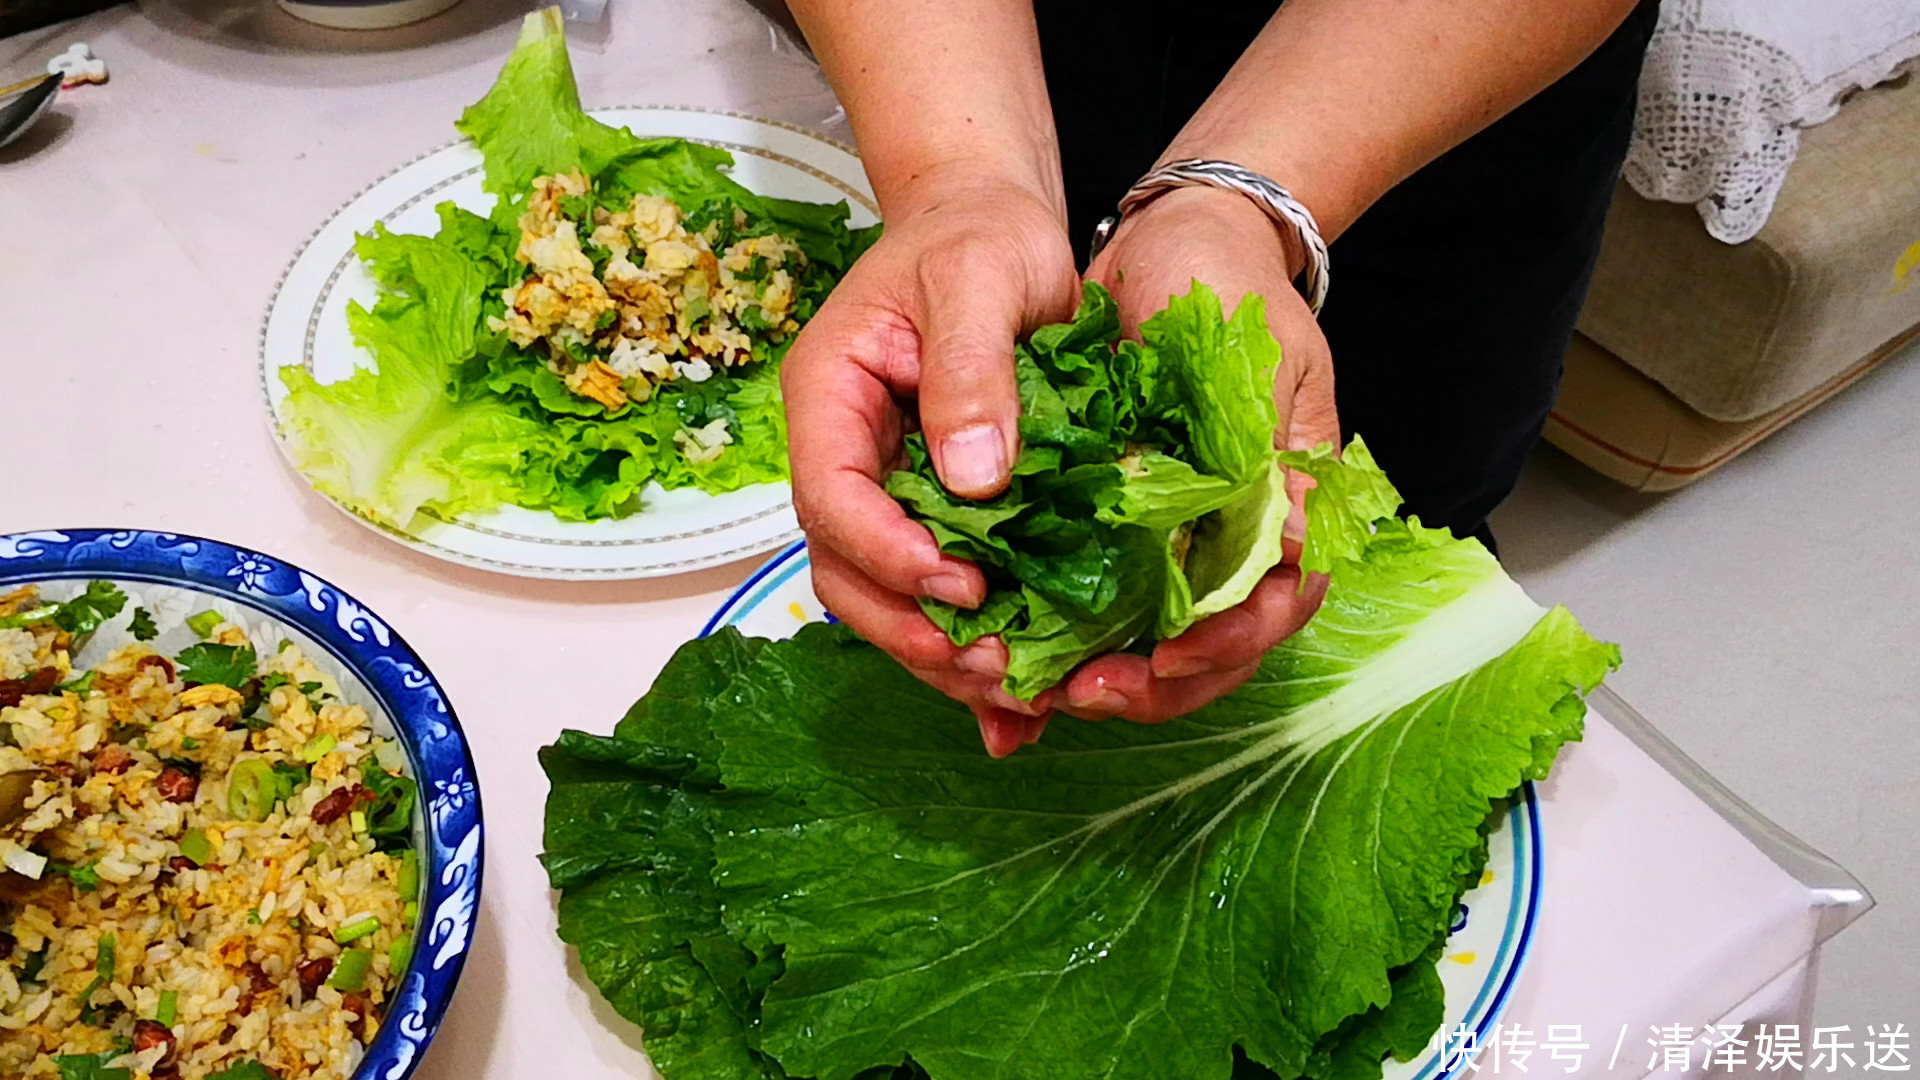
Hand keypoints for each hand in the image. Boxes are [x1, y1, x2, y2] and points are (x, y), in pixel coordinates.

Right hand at [781, 167, 1080, 753]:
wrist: (994, 228)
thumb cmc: (979, 237)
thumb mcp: (979, 278)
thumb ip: (970, 370)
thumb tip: (974, 479)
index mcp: (831, 399)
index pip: (830, 499)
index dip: (887, 554)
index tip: (961, 586)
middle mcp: (847, 458)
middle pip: (848, 573)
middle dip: (913, 631)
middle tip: (998, 666)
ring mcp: (889, 493)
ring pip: (890, 601)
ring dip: (945, 659)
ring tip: (1020, 697)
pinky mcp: (939, 516)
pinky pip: (939, 596)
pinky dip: (972, 655)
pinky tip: (1018, 713)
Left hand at [1049, 185, 1339, 725]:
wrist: (1170, 236)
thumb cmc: (1225, 283)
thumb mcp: (1258, 355)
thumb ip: (1268, 451)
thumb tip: (1286, 549)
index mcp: (1288, 502)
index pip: (1278, 606)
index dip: (1228, 645)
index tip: (1169, 657)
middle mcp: (1236, 530)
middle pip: (1216, 647)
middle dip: (1156, 685)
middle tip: (1084, 693)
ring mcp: (1181, 532)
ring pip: (1160, 639)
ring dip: (1111, 675)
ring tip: (1047, 689)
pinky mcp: (1122, 524)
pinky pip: (1107, 600)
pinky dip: (1074, 637)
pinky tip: (1027, 658)